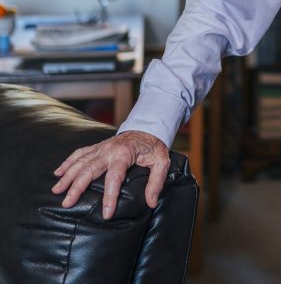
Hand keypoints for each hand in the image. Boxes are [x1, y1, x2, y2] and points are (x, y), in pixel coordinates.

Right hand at [52, 130, 169, 218]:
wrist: (148, 128)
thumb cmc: (153, 147)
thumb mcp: (161, 162)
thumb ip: (156, 182)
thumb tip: (151, 202)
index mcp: (125, 154)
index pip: (115, 178)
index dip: (110, 196)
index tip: (106, 214)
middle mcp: (109, 150)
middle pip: (90, 169)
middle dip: (77, 187)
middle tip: (67, 203)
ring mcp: (101, 147)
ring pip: (80, 161)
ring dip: (67, 175)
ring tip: (57, 190)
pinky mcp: (97, 147)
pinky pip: (79, 153)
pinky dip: (67, 162)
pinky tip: (57, 173)